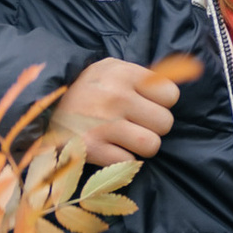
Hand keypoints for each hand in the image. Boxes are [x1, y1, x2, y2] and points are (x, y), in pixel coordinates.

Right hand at [63, 53, 189, 161]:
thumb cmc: (85, 90)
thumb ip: (147, 75)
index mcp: (122, 73)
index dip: (161, 103)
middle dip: (153, 127)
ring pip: (152, 145)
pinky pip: (128, 163)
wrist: (39, 108)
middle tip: (134, 124)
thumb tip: (194, 69)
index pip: (170, 95)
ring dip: (141, 146)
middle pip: (165, 123)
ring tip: (124, 138)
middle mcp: (115, 97)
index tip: (145, 104)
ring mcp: (103, 125)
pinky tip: (108, 149)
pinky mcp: (91, 150)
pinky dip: (121, 160)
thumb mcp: (111, 70)